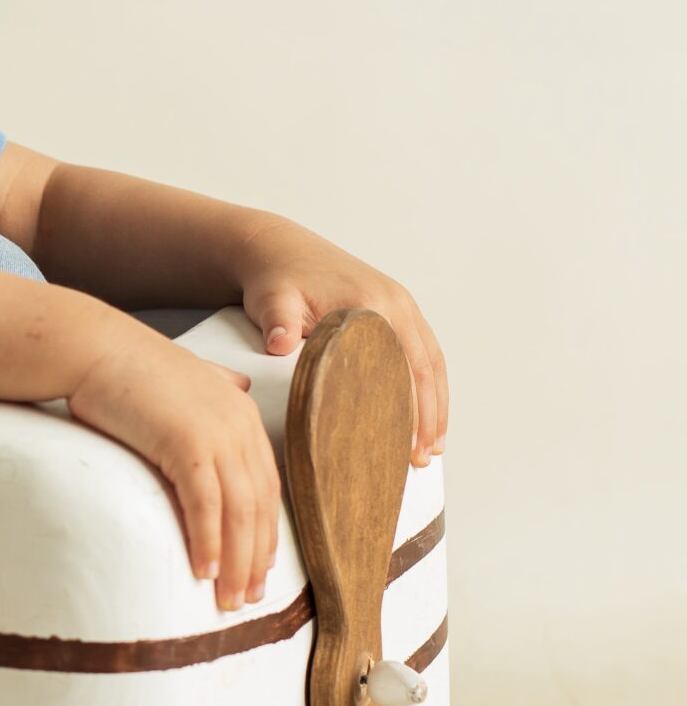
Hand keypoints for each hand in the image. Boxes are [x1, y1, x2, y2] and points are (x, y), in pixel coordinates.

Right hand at [67, 320, 280, 612]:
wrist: (91, 347)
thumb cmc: (127, 366)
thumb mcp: (185, 374)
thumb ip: (217, 382)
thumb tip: (240, 383)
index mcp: (242, 412)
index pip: (266, 486)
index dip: (264, 532)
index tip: (258, 570)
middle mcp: (239, 424)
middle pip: (258, 506)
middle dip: (256, 558)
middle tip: (248, 598)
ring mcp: (216, 433)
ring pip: (238, 512)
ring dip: (236, 562)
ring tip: (226, 600)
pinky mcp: (185, 443)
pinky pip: (204, 504)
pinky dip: (208, 540)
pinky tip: (204, 570)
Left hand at [234, 216, 448, 465]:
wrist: (276, 248)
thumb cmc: (273, 278)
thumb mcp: (271, 299)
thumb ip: (277, 322)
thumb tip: (279, 344)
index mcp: (371, 303)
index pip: (402, 365)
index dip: (410, 407)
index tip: (408, 444)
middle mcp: (394, 302)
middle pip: (426, 367)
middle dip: (429, 414)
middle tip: (424, 457)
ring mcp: (399, 303)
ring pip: (430, 361)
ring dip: (435, 403)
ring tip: (432, 446)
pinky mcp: (394, 308)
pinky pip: (422, 350)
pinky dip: (427, 383)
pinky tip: (424, 412)